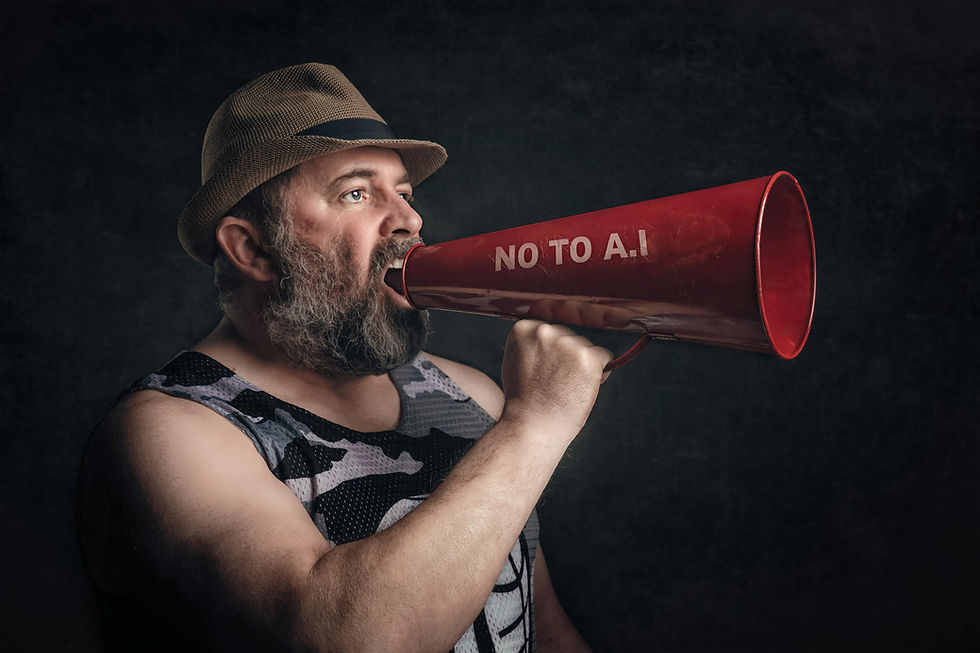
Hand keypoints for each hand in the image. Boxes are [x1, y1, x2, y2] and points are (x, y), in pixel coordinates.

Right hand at [499, 320, 612, 440]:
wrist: (532, 425)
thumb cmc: (524, 401)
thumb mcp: (517, 361)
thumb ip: (532, 345)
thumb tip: (552, 337)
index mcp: (524, 329)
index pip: (549, 331)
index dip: (551, 353)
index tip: (545, 370)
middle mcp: (545, 331)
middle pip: (569, 337)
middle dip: (568, 357)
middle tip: (556, 382)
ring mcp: (567, 343)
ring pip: (587, 347)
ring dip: (583, 365)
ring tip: (565, 387)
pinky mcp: (588, 357)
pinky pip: (605, 357)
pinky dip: (600, 373)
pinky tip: (583, 386)